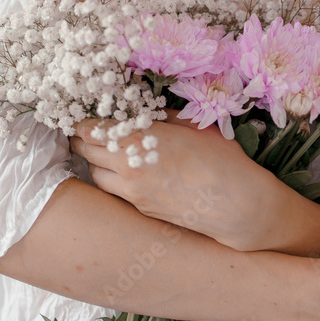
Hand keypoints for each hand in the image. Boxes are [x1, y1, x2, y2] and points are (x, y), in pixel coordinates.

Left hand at [70, 109, 279, 250]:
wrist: (237, 204)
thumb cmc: (220, 159)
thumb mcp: (192, 125)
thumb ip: (163, 117)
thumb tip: (147, 111)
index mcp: (139, 139)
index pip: (94, 129)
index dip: (84, 122)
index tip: (82, 118)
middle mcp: (128, 167)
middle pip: (87, 151)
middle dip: (83, 140)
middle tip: (85, 132)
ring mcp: (133, 192)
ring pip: (95, 175)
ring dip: (95, 162)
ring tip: (103, 153)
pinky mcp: (141, 209)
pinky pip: (115, 192)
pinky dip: (112, 180)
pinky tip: (125, 173)